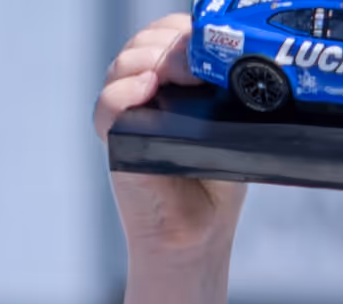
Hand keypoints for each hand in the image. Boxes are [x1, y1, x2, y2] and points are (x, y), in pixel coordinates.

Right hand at [97, 15, 248, 268]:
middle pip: (145, 41)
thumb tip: (234, 54)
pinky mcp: (115, 140)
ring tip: (177, 75)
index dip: (183, 30)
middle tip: (194, 63)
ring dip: (150, 59)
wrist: (198, 233)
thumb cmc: (215, 182)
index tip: (206, 43)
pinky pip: (107, 103)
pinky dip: (124, 91)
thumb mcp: (230, 127)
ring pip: (124, 63)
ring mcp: (128, 114)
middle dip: (169, 42)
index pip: (168, 34)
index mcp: (173, 83)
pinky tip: (146, 89)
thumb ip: (225, 90)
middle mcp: (146, 92)